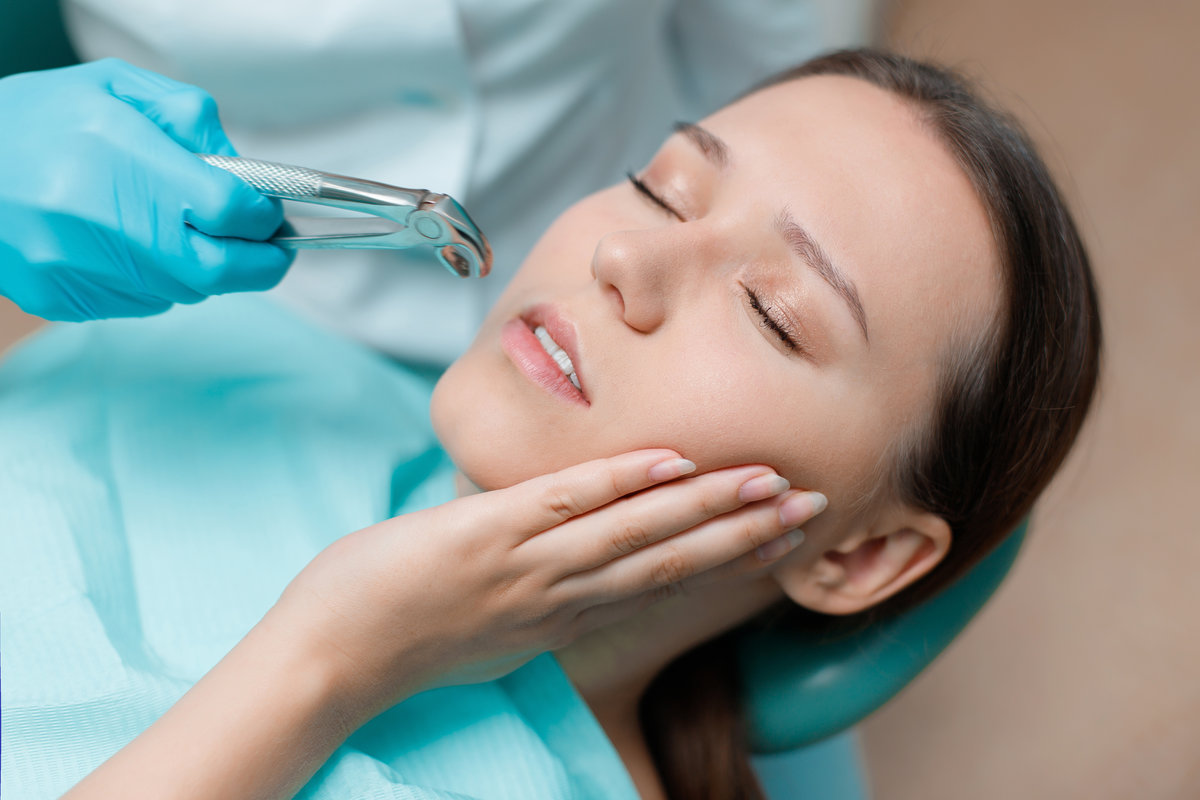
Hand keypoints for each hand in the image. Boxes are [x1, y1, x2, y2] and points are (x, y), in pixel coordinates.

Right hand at [0, 58, 292, 320]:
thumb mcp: (115, 88)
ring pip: (183, 291)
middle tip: (265, 247)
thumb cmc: (33, 118)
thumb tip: (242, 171)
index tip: (267, 211)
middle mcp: (105, 224)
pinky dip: (155, 279)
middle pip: (220, 270)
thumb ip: (189, 121)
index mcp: (123, 160)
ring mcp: (83, 270)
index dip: (262, 215)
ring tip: (175, 230)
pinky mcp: (64, 300)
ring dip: (201, 267)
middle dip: (257, 262)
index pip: (230, 211)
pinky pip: (140, 303)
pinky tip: (128, 245)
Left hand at [272, 450, 826, 724]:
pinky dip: (618, 484)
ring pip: (632, 534)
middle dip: (742, 536)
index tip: (776, 539)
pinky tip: (668, 464)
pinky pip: (562, 505)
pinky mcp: (483, 538)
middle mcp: (559, 597)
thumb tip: (553, 547)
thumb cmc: (401, 636)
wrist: (325, 660)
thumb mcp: (486, 624)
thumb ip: (532, 587)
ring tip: (767, 485)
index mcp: (561, 615)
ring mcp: (526, 569)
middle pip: (667, 561)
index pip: (656, 581)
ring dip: (705, 508)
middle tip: (810, 509)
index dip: (722, 558)